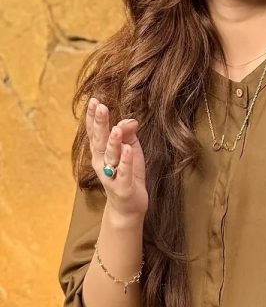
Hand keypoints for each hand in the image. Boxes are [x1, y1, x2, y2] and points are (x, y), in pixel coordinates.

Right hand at [86, 97, 147, 220]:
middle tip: (100, 106)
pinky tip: (128, 150)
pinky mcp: (123, 187)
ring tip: (116, 128)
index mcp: (102, 152)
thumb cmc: (128, 174)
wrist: (128, 206)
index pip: (95, 132)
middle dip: (100, 123)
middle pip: (100, 140)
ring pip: (111, 156)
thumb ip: (129, 134)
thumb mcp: (131, 149)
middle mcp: (102, 162)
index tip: (94, 100)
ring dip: (113, 142)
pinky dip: (125, 161)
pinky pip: (124, 172)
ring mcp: (111, 175)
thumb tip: (131, 120)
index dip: (93, 117)